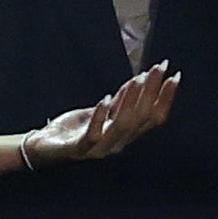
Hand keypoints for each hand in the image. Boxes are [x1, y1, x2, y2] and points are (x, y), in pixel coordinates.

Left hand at [24, 62, 177, 166]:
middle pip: (140, 118)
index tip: (174, 76)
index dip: (165, 98)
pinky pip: (93, 135)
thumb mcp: (99, 112)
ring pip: (121, 126)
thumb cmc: (73, 130)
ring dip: (130, 101)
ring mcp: (98, 149)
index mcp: (124, 136)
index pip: (152, 118)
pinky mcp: (78, 150)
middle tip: (159, 68)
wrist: (42, 148)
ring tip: (137, 80)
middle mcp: (116, 144)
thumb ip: (118, 102)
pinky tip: (104, 100)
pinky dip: (100, 117)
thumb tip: (138, 81)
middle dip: (151, 92)